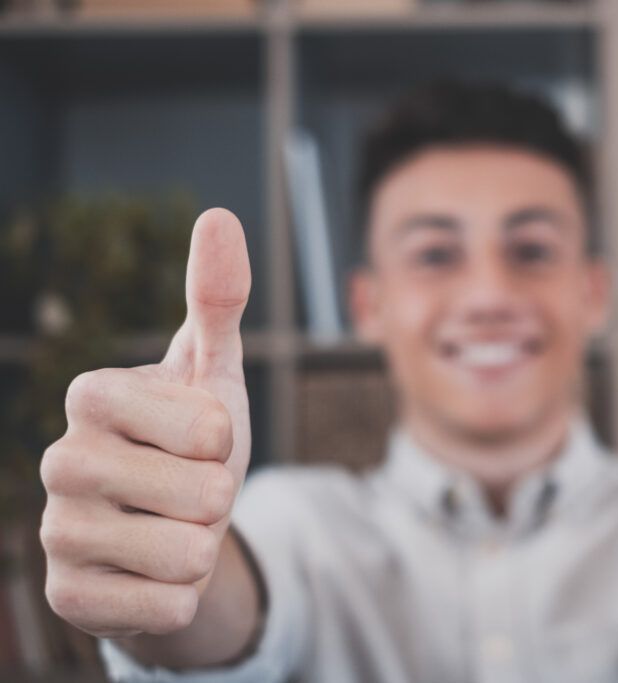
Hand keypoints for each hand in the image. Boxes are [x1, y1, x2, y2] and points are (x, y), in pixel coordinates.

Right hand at [39, 208, 251, 636]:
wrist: (171, 525)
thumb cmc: (194, 439)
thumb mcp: (216, 370)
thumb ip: (217, 299)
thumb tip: (219, 217)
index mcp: (94, 396)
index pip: (207, 428)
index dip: (224, 439)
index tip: (202, 437)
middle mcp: (61, 460)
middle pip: (203, 494)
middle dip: (220, 498)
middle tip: (190, 490)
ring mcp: (55, 532)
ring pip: (186, 555)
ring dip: (204, 547)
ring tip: (175, 529)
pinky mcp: (65, 597)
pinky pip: (165, 606)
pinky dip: (181, 595)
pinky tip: (152, 572)